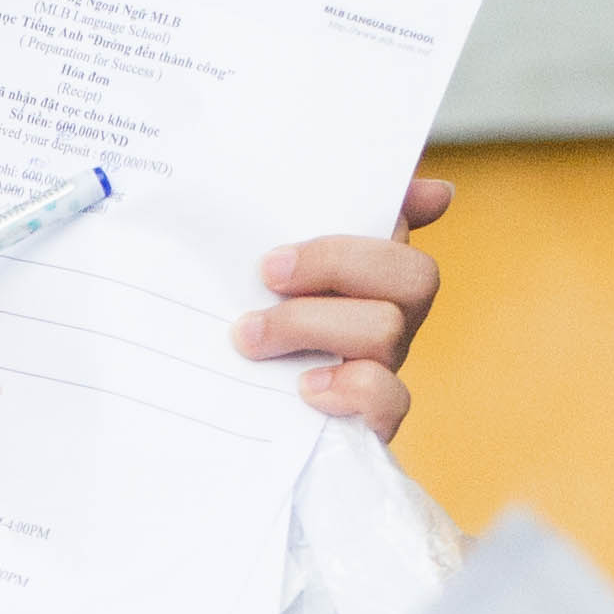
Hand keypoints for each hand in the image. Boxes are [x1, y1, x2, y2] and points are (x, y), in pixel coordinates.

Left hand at [245, 174, 453, 435]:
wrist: (199, 428)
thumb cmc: (234, 335)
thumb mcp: (242, 274)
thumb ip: (279, 222)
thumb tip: (368, 185)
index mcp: (362, 277)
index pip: (401, 229)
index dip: (408, 205)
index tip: (405, 192)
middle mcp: (384, 318)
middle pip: (414, 275)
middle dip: (337, 263)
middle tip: (267, 273)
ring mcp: (380, 370)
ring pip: (386, 330)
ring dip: (310, 324)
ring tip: (249, 336)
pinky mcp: (367, 423)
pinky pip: (388, 401)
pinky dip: (349, 389)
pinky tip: (304, 388)